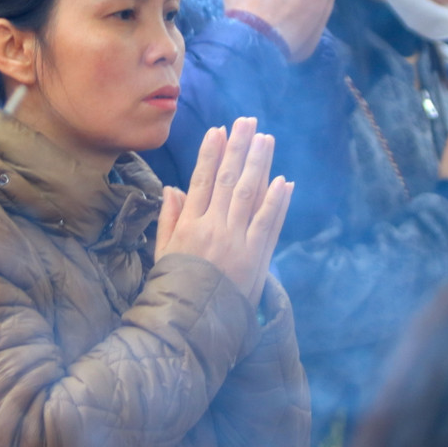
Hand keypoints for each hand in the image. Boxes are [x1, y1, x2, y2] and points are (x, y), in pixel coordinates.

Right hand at [156, 118, 293, 303]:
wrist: (194, 325)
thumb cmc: (176, 289)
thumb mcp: (164, 253)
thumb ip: (170, 219)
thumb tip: (173, 189)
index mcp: (190, 225)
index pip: (202, 180)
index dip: (210, 154)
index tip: (218, 131)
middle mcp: (214, 228)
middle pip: (228, 179)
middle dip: (238, 148)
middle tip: (247, 121)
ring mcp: (237, 241)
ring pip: (249, 194)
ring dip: (259, 164)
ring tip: (265, 139)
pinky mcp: (256, 257)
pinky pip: (268, 224)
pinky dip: (276, 202)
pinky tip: (283, 181)